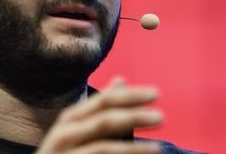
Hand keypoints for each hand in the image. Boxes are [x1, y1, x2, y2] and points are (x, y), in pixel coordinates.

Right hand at [36, 77, 162, 153]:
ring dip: (133, 148)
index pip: (104, 101)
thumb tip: (120, 79)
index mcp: (71, 119)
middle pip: (104, 120)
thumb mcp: (79, 127)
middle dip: (134, 117)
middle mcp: (64, 134)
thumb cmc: (66, 151)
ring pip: (103, 147)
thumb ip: (101, 108)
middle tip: (161, 118)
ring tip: (158, 148)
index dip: (131, 96)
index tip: (156, 93)